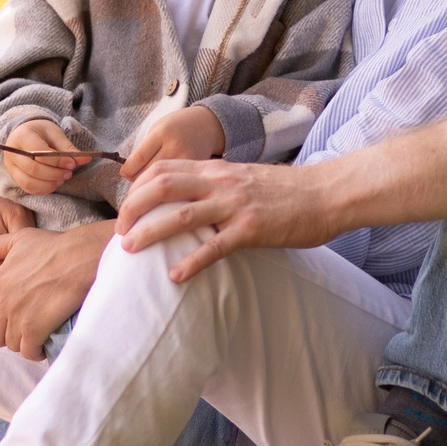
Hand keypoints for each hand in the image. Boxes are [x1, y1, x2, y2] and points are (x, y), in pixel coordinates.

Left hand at [0, 221, 110, 359]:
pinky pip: (28, 351)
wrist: (79, 258)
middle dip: (8, 334)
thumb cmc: (52, 246)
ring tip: (36, 336)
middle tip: (25, 329)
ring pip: (11, 344)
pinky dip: (36, 351)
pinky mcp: (35, 330)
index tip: (11, 314)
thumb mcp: (17, 239)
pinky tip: (44, 345)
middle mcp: (3, 303)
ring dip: (23, 343)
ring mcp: (18, 319)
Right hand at [2, 118, 92, 194]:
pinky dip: (44, 189)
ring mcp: (11, 167)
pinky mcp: (15, 177)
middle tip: (69, 173)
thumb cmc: (41, 133)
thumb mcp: (55, 134)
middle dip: (54, 174)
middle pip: (33, 169)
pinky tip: (54, 183)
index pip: (39, 153)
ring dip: (49, 184)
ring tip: (62, 178)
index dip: (57, 161)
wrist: (25, 134)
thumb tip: (86, 159)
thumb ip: (68, 148)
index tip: (72, 164)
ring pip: (29, 182)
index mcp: (22, 136)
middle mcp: (13, 153)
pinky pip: (28, 189)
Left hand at [116, 159, 343, 281]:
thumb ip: (216, 185)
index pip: (163, 169)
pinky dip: (191, 262)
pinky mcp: (251, 230)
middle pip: (161, 186)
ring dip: (150, 232)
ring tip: (130, 249)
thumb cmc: (287, 191)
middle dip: (132, 209)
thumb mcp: (244, 178)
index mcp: (216, 170)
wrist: (326, 193)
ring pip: (180, 215)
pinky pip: (214, 247)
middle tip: (119, 232)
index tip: (127, 209)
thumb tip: (189, 200)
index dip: (137, 187)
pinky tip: (175, 276)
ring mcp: (235, 205)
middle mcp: (221, 182)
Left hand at [118, 104, 226, 181]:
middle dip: (138, 180)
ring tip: (153, 182)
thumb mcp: (158, 128)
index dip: (127, 170)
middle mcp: (175, 146)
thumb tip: (130, 176)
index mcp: (162, 133)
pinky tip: (170, 184)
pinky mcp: (198, 170)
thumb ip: (145, 149)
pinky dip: (169, 188)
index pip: (138, 158)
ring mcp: (189, 160)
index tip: (125, 174)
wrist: (208, 124)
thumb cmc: (176, 127)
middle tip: (139, 179)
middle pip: (148, 174)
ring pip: (161, 184)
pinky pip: (177, 186)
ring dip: (153, 186)